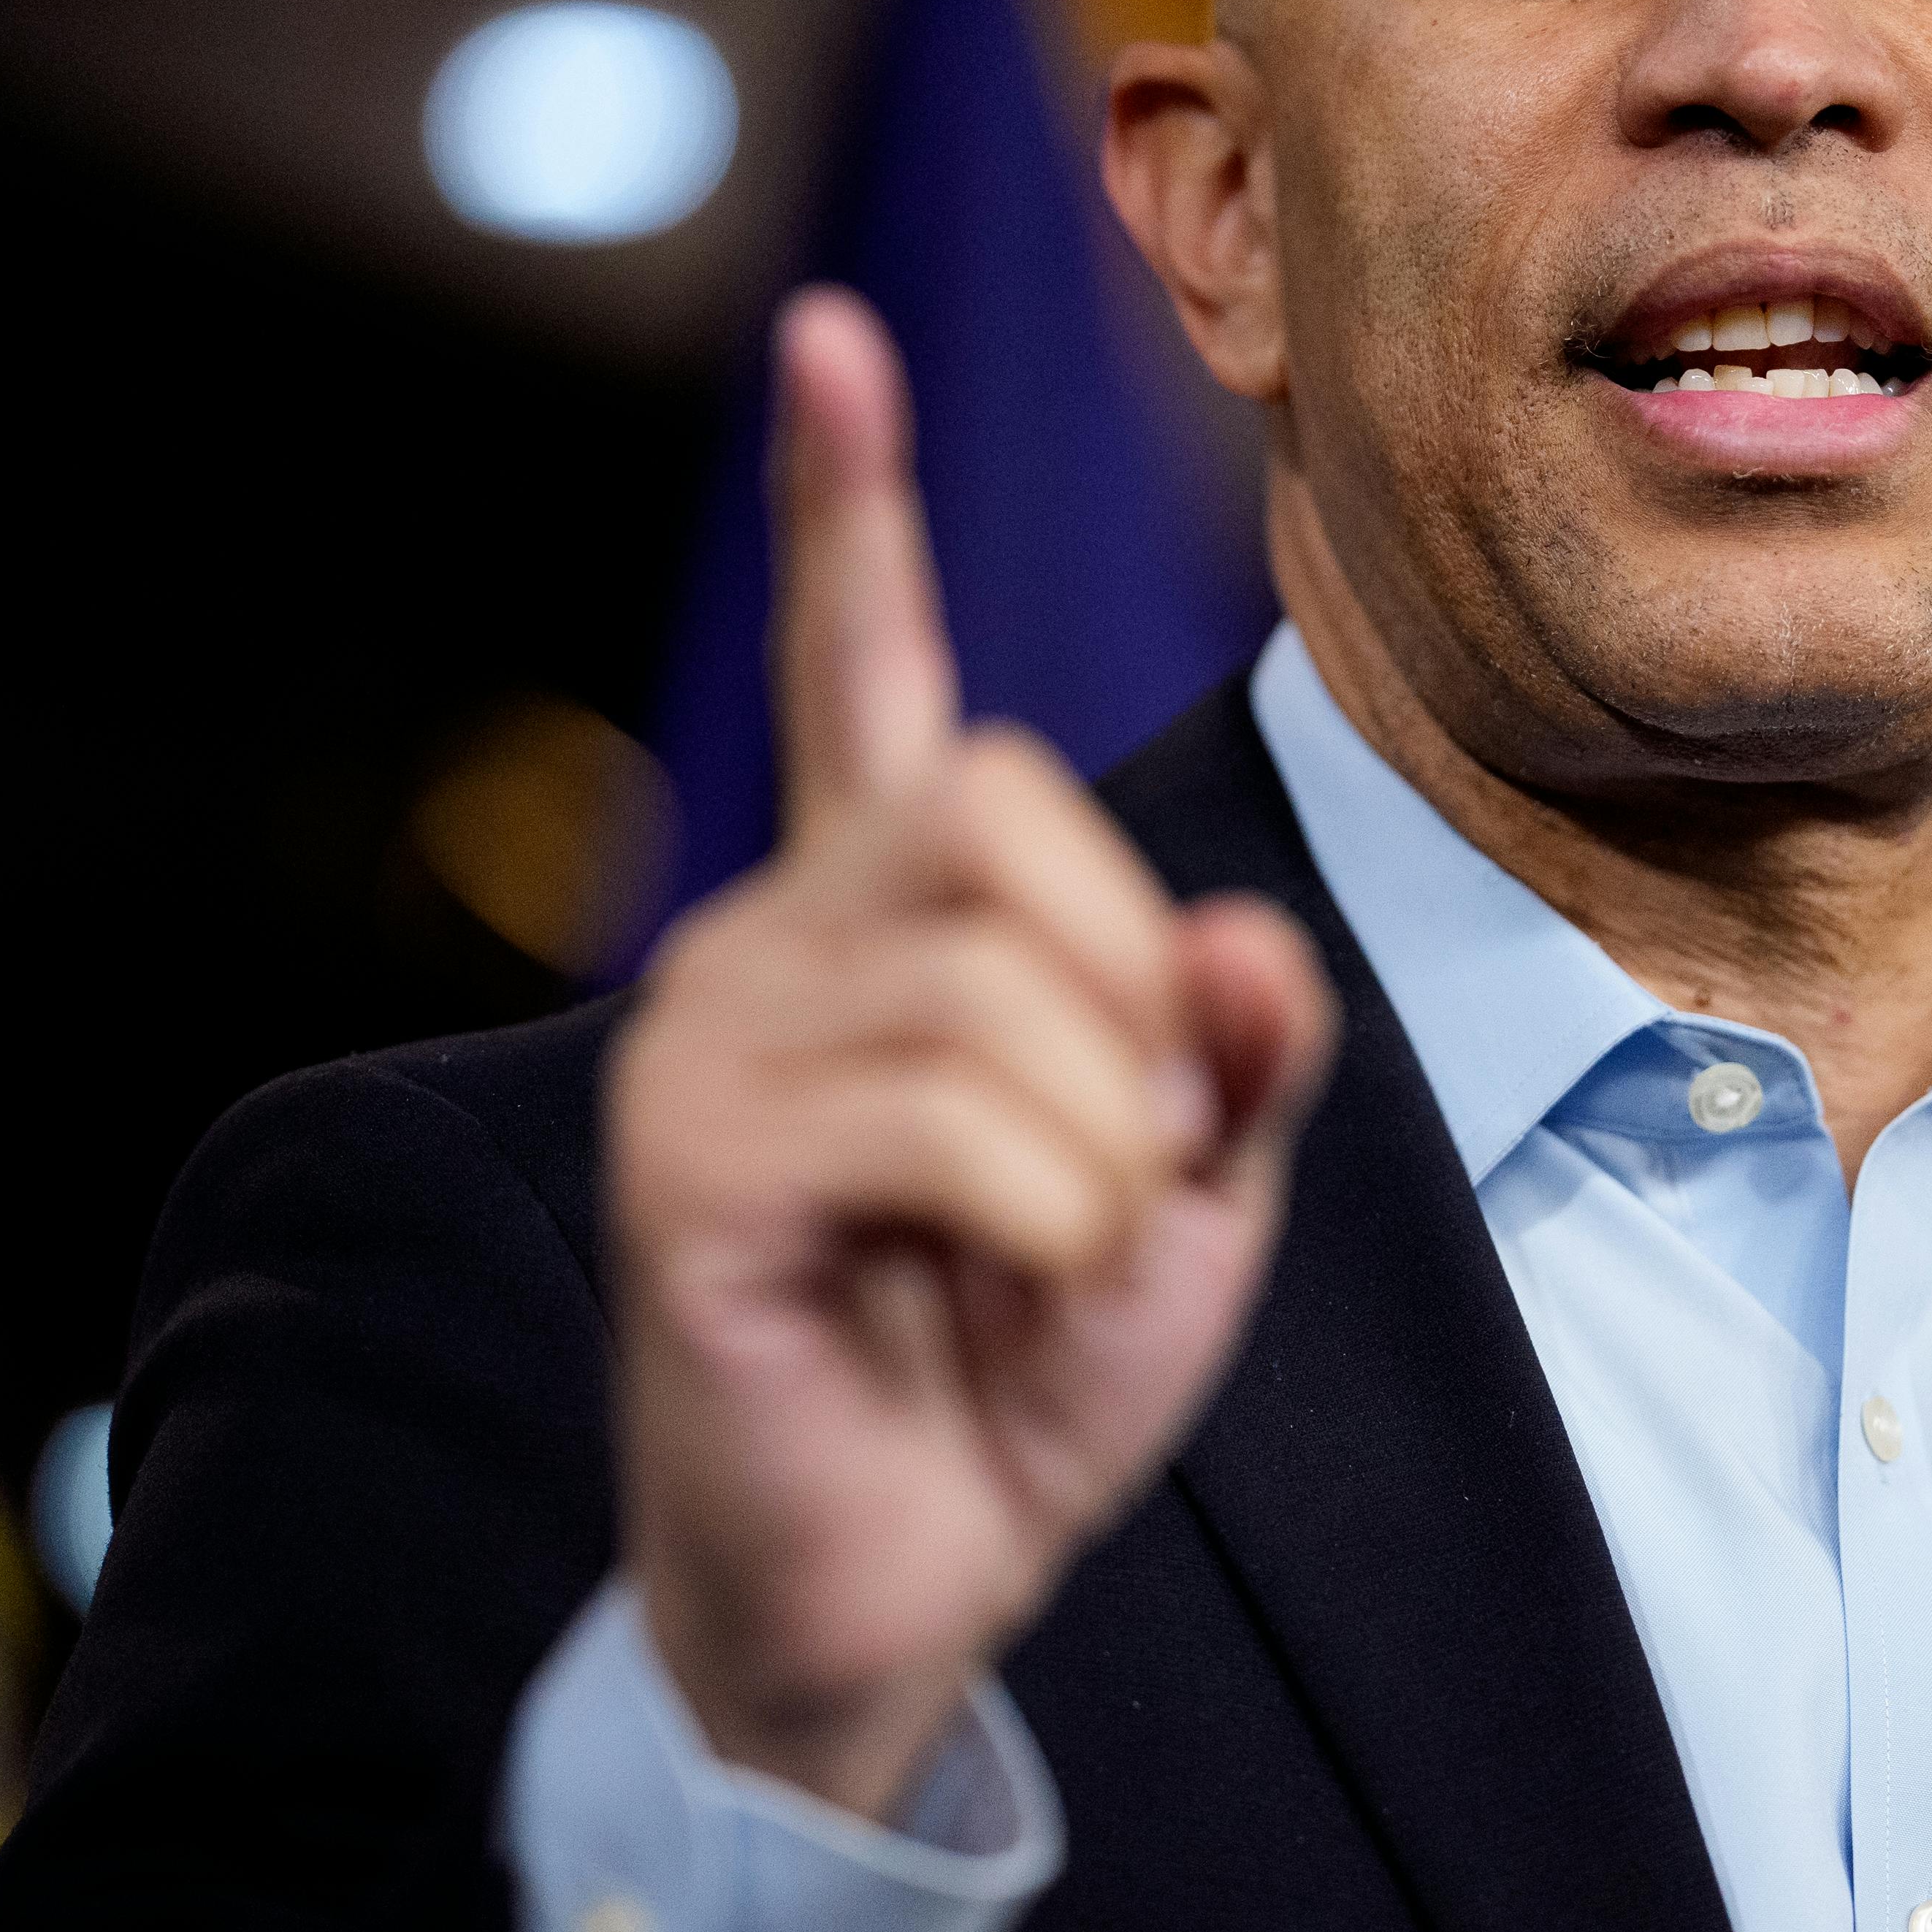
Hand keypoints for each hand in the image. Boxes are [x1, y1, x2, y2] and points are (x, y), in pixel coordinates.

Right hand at [607, 288, 1335, 1817]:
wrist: (901, 1591)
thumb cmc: (1019, 1375)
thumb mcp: (1190, 1192)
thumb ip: (1236, 1047)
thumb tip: (1239, 946)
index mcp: (881, 919)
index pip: (862, 669)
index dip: (848, 506)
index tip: (830, 340)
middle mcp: (772, 937)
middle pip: (1007, 806)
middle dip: (1129, 991)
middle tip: (1117, 1156)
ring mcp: (712, 1039)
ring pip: (999, 972)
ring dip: (1102, 1139)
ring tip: (1044, 1252)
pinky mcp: (692, 1160)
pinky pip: (952, 1110)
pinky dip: (1054, 1216)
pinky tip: (999, 1293)